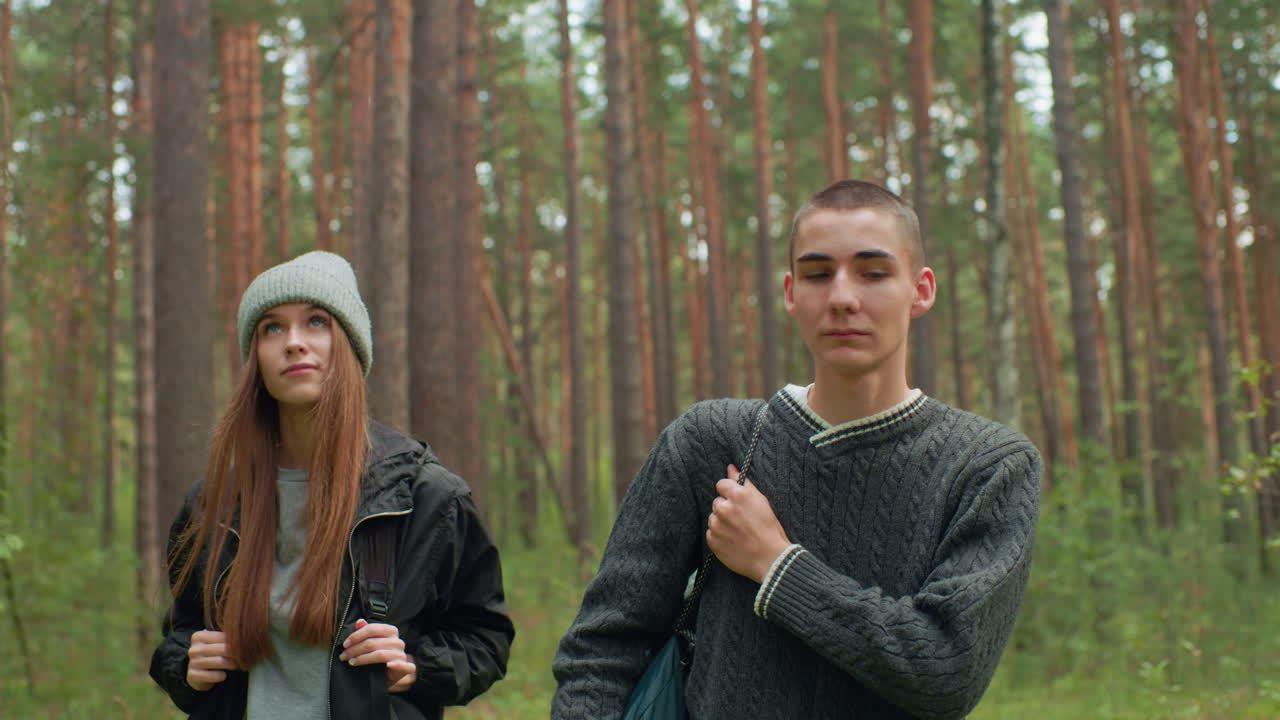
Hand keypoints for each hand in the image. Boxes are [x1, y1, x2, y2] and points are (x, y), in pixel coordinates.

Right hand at [186, 629, 240, 691]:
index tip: (247, 646)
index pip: (223, 637)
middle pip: (223, 649)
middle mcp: (194, 649)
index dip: (237, 642)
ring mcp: (192, 662)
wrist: (198, 674)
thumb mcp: (216, 644)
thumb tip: (246, 635)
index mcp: (199, 637)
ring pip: (220, 662)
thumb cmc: (212, 656)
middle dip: (236, 654)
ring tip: (236, 665)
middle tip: (245, 657)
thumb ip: (227, 638)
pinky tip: (223, 675)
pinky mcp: (193, 675)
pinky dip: (221, 676)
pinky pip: (214, 675)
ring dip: (232, 665)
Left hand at [339, 618, 416, 692]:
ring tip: (351, 662)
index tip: (345, 644)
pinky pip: (405, 665)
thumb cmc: (377, 658)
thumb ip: (365, 632)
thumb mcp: (370, 643)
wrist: (387, 676)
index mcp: (391, 631)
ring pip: (381, 654)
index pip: (372, 629)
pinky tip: (387, 666)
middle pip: (372, 643)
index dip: (356, 636)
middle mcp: (398, 642)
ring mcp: (402, 655)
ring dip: (363, 659)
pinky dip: (397, 665)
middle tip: (343, 656)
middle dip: (354, 649)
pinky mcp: (406, 668)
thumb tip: (359, 622)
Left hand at [707, 464, 791, 582]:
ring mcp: (716, 525)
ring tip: (739, 532)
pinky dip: (720, 536)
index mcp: (737, 495)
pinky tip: (733, 541)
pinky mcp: (712, 540)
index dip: (730, 492)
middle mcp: (723, 508)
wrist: (770, 558)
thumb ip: (743, 482)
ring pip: (714, 518)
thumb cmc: (769, 529)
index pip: (721, 484)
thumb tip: (730, 467)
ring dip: (722, 523)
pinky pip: (712, 533)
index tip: (738, 502)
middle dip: (727, 508)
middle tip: (742, 520)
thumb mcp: (761, 501)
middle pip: (717, 502)